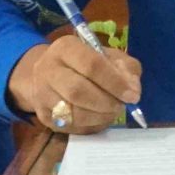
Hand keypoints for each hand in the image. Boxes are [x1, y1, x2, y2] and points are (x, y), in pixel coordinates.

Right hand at [6, 35, 142, 134]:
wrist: (49, 74)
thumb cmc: (85, 62)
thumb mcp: (109, 56)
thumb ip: (126, 68)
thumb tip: (133, 90)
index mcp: (65, 47)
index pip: (91, 65)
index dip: (114, 83)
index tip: (132, 96)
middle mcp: (47, 69)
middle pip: (78, 91)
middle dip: (106, 102)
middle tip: (121, 106)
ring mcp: (41, 94)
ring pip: (72, 112)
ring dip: (99, 116)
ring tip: (112, 112)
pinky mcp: (42, 115)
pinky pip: (69, 126)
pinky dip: (90, 125)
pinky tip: (99, 118)